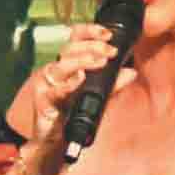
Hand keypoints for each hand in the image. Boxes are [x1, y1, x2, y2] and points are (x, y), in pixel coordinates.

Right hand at [25, 23, 135, 159]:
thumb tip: (131, 72)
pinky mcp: (43, 100)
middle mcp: (57, 71)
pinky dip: (68, 83)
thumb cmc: (70, 115)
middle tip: (110, 50)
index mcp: (68, 65)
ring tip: (100, 61)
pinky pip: (55, 89)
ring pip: (61, 64)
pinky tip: (80, 78)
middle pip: (69, 48)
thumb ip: (112, 84)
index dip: (89, 32)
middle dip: (91, 46)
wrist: (51, 142)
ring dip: (82, 60)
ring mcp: (48, 84)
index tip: (108, 34)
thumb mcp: (96, 98)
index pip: (76, 40)